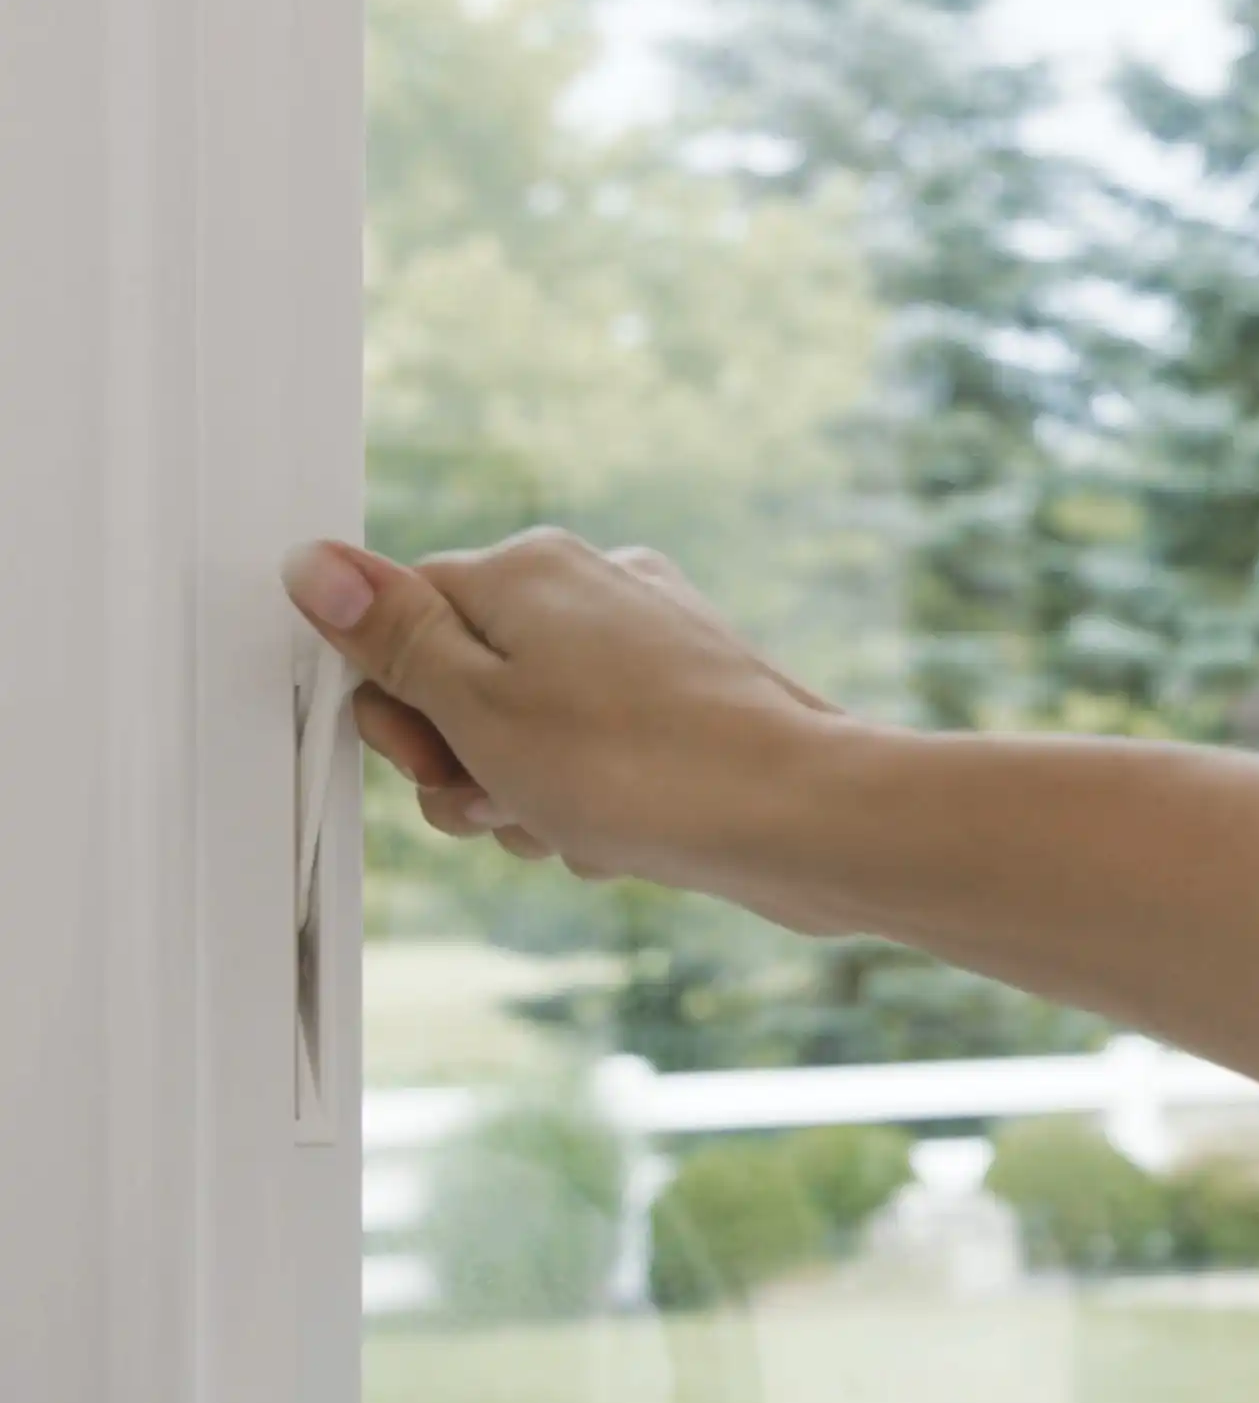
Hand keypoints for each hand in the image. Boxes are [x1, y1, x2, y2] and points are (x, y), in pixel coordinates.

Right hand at [280, 528, 860, 914]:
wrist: (803, 819)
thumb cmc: (641, 767)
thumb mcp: (477, 704)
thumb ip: (391, 636)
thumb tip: (312, 563)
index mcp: (530, 567)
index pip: (402, 620)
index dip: (399, 709)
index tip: (429, 761)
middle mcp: (596, 587)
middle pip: (468, 684)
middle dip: (467, 765)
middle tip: (506, 803)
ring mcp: (653, 647)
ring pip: (533, 737)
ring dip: (530, 800)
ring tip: (575, 828)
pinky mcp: (694, 708)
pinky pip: (603, 763)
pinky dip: (597, 808)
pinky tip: (625, 840)